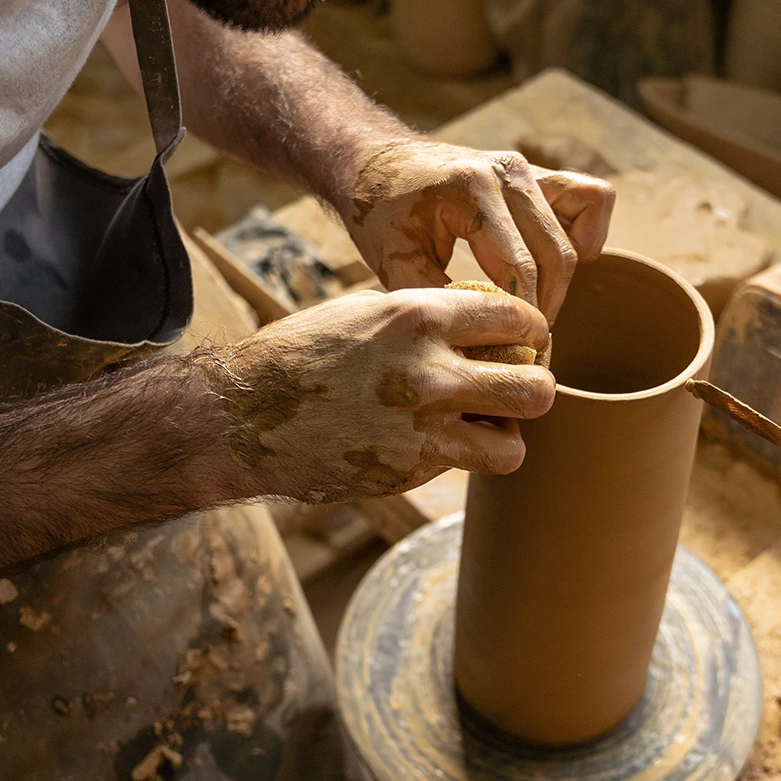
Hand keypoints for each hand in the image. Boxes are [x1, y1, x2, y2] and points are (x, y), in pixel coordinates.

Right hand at [207, 287, 553, 502]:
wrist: (244, 414)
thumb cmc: (301, 356)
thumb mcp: (364, 312)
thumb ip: (424, 318)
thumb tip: (478, 324)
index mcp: (418, 314)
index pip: (517, 317)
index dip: (532, 333)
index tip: (524, 343)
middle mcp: (428, 367)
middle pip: (536, 382)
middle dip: (534, 385)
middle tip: (515, 387)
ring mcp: (421, 423)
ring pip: (516, 437)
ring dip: (508, 432)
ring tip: (487, 423)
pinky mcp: (410, 467)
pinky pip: (474, 464)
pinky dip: (473, 457)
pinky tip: (450, 444)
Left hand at [345, 140, 614, 323]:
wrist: (377, 163)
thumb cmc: (381, 213)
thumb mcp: (393, 260)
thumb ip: (437, 299)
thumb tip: (480, 346)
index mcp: (471, 190)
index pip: (519, 267)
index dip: (522, 315)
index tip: (512, 349)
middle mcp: (508, 172)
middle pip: (556, 256)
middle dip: (545, 307)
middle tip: (523, 341)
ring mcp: (527, 169)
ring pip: (574, 237)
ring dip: (562, 282)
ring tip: (533, 309)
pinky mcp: (538, 173)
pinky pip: (591, 200)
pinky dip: (585, 236)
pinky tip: (555, 262)